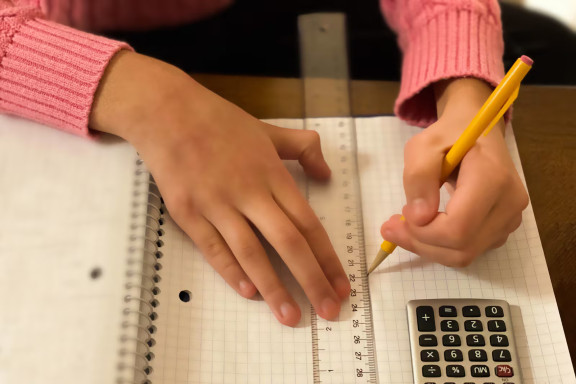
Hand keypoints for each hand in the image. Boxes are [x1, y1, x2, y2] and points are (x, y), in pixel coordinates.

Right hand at [91, 51, 349, 325]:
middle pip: (288, 242)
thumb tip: (327, 173)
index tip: (343, 284)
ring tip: (291, 316)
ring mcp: (216, 204)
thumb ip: (303, 148)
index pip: (308, 223)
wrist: (167, 112)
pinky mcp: (188, 212)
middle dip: (312, 280)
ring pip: (251, 252)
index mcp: (271, 174)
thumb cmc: (219, 121)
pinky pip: (213, 248)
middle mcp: (248, 192)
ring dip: (274, 287)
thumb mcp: (267, 130)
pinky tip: (249, 293)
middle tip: (329, 310)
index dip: (328, 257)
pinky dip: (231, 271)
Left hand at [381, 78, 528, 266]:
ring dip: (428, 247)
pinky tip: (425, 228)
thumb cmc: (449, 134)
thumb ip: (418, 176)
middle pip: (461, 248)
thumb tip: (419, 217)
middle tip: (393, 226)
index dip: (424, 230)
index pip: (458, 228)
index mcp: (493, 178)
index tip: (404, 211)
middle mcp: (509, 203)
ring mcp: (510, 219)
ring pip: (464, 255)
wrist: (477, 131)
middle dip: (421, 242)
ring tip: (404, 227)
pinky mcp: (502, 228)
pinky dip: (441, 246)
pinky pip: (468, 250)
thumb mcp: (423, 145)